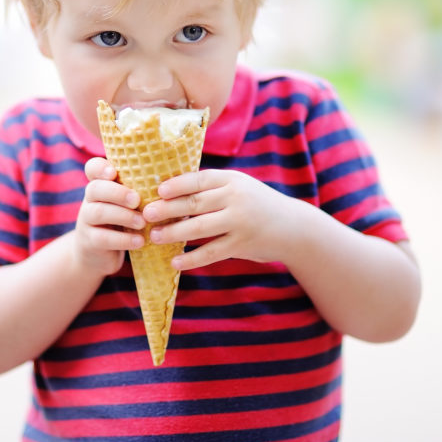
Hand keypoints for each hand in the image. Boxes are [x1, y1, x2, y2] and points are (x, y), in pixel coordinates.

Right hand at [74, 157, 146, 274]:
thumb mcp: (130, 205)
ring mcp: (86, 220)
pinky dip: (122, 240)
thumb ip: (144, 192)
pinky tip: (139, 241)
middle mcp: (90, 200)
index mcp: (102, 185)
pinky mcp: (89, 241)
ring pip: (97, 212)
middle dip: (117, 193)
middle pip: (94, 188)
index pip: (92, 168)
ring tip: (142, 222)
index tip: (114, 172)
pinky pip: (102, 238)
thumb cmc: (124, 223)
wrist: (99, 255)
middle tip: (137, 200)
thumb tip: (179, 182)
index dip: (100, 168)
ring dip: (122, 216)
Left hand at [144, 169, 304, 269]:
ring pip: (199, 228)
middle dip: (167, 209)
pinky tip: (175, 262)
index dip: (176, 185)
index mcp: (232, 180)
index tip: (157, 191)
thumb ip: (213, 187)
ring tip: (155, 237)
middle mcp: (235, 198)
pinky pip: (211, 252)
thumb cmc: (257, 205)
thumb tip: (172, 189)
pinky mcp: (242, 244)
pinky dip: (191, 258)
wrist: (294, 227)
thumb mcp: (240, 187)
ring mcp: (239, 222)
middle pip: (194, 203)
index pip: (198, 179)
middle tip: (146, 214)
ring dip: (174, 233)